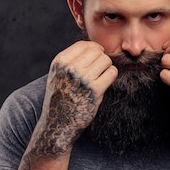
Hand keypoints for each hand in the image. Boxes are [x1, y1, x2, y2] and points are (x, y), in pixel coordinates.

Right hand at [25, 41, 117, 165]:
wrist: (58, 124)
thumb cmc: (60, 98)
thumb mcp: (57, 75)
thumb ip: (70, 60)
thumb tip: (95, 47)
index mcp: (60, 62)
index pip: (83, 45)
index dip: (94, 48)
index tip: (97, 55)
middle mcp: (70, 69)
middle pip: (96, 51)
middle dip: (101, 58)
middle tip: (99, 69)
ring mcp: (83, 79)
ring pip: (105, 60)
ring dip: (107, 67)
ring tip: (101, 77)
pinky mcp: (95, 91)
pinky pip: (111, 73)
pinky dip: (111, 76)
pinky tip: (104, 83)